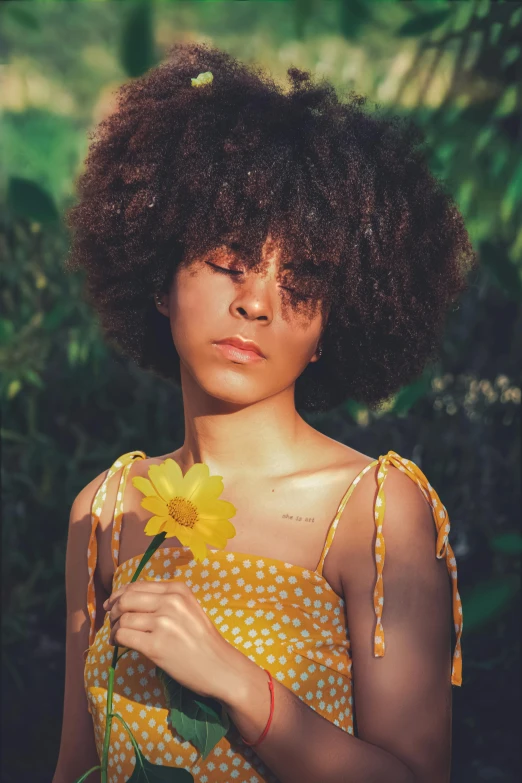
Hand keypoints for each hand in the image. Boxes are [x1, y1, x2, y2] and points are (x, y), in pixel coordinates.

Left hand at [103, 580, 247, 701]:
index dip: (119, 595)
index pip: (137, 586)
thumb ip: (164, 600)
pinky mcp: (156, 646)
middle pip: (126, 599)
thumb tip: (128, 600)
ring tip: (116, 636)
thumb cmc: (203, 640)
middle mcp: (170, 601)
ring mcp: (163, 623)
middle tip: (111, 621)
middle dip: (113, 610)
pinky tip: (118, 645)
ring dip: (114, 628)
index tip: (111, 604)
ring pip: (123, 618)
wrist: (220, 667)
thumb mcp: (188, 608)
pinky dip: (116, 640)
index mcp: (177, 589)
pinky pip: (123, 636)